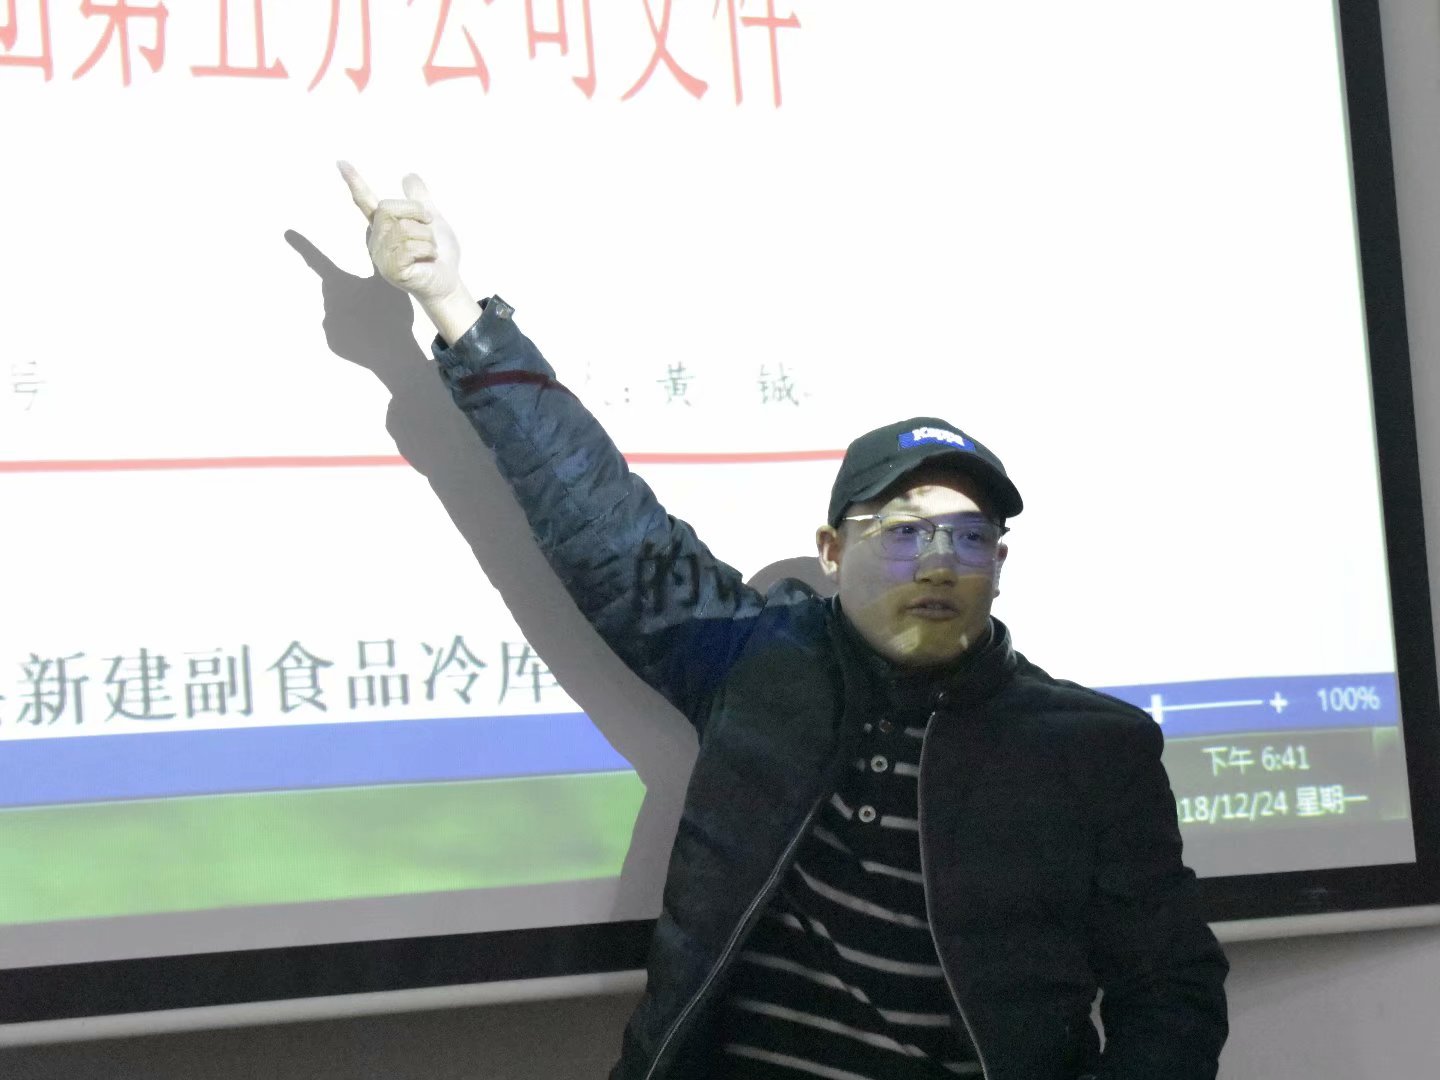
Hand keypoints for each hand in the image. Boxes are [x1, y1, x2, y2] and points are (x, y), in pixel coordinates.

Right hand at [338, 162, 461, 304]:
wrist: (448, 280)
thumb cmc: (439, 253)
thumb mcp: (432, 220)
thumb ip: (419, 199)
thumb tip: (408, 175)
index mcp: (384, 225)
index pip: (365, 201)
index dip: (354, 182)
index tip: (341, 162)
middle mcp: (377, 239)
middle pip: (389, 208)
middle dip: (417, 213)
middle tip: (430, 229)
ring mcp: (381, 256)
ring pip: (403, 228)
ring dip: (427, 237)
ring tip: (429, 251)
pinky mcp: (391, 269)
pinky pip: (409, 247)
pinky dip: (427, 250)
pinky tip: (428, 260)